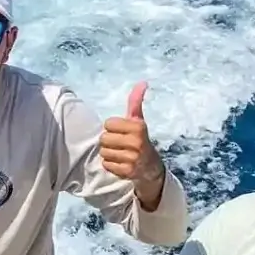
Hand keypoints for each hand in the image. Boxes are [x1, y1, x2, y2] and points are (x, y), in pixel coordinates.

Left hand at [99, 82, 166, 206]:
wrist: (151, 168)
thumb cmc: (140, 140)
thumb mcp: (138, 121)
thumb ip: (135, 102)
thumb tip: (142, 82)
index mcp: (138, 127)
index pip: (108, 124)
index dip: (112, 128)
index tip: (122, 133)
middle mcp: (136, 142)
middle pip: (103, 138)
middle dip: (109, 142)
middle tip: (120, 145)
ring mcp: (132, 158)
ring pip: (103, 152)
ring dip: (109, 154)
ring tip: (121, 154)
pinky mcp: (127, 171)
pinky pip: (106, 165)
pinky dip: (111, 165)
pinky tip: (121, 163)